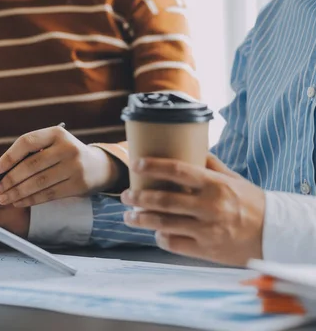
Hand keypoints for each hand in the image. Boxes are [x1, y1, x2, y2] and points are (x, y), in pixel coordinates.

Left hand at [0, 126, 120, 207]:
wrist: (98, 166)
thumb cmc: (64, 155)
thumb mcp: (52, 145)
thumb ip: (30, 154)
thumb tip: (0, 172)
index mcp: (57, 133)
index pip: (27, 141)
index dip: (9, 156)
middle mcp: (67, 148)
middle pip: (31, 165)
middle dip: (10, 179)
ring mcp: (74, 167)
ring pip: (38, 183)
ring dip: (17, 192)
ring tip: (3, 198)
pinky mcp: (78, 185)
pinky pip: (48, 194)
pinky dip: (30, 200)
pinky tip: (18, 202)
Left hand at [121, 155, 265, 265]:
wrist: (274, 234)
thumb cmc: (250, 202)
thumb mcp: (233, 179)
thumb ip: (209, 165)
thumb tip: (187, 147)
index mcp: (215, 185)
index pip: (178, 170)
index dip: (153, 166)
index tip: (136, 164)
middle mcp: (209, 207)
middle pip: (164, 201)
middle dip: (138, 198)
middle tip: (125, 195)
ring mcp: (207, 230)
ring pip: (164, 224)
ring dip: (141, 219)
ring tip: (128, 216)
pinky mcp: (206, 250)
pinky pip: (174, 244)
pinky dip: (160, 237)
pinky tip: (154, 232)